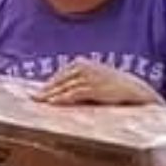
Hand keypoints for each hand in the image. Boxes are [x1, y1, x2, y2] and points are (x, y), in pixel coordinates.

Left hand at [35, 60, 160, 106]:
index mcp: (81, 63)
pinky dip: (61, 98)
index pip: (60, 74)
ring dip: (50, 95)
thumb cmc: (113, 86)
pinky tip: (53, 103)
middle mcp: (83, 67)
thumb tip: (62, 91)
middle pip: (59, 80)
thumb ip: (79, 81)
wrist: (133, 89)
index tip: (38, 93)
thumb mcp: (94, 79)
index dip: (48, 84)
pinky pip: (73, 93)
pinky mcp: (93, 87)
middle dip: (45, 90)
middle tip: (33, 99)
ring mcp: (88, 77)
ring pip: (64, 87)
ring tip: (39, 102)